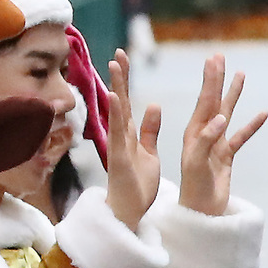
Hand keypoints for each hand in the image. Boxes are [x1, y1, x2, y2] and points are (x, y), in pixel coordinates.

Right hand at [105, 48, 159, 231]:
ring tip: (114, 65)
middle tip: (118, 52)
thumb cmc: (137, 187)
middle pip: (120, 102)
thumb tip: (153, 105)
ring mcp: (119, 148)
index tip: (123, 58)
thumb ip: (149, 130)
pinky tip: (114, 98)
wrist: (128, 215)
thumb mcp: (148, 153)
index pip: (127, 103)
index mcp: (129, 136)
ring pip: (117, 113)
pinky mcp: (121, 160)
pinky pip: (119, 135)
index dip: (125, 81)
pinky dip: (116, 116)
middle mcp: (121, 138)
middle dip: (119, 78)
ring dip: (116, 88)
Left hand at [179, 54, 266, 215]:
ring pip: (227, 113)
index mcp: (194, 133)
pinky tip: (263, 113)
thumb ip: (207, 140)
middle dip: (217, 79)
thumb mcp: (196, 163)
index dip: (210, 80)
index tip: (213, 59)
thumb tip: (221, 117)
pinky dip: (252, 126)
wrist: (200, 212)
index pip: (204, 101)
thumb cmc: (193, 188)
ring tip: (240, 74)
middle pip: (213, 101)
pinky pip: (241, 137)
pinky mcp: (226, 157)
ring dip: (233, 94)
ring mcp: (215, 144)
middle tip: (220, 57)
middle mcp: (204, 134)